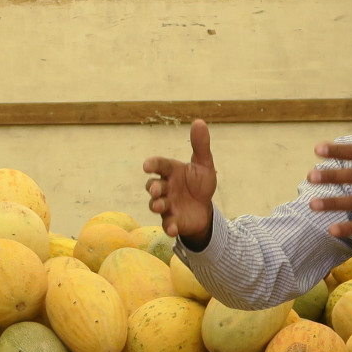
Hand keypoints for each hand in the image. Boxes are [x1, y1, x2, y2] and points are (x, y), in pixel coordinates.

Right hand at [143, 120, 217, 241]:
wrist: (204, 208)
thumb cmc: (199, 184)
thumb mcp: (203, 165)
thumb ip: (200, 146)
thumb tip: (199, 122)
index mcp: (171, 172)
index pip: (159, 165)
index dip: (153, 164)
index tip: (147, 165)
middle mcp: (166, 188)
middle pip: (154, 186)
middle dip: (153, 188)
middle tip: (155, 189)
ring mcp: (167, 205)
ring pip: (156, 205)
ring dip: (157, 205)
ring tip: (160, 205)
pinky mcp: (173, 221)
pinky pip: (167, 224)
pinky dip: (169, 227)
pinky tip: (173, 229)